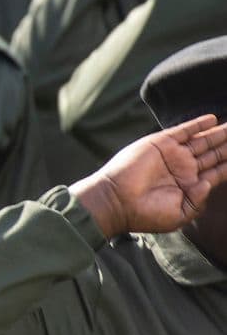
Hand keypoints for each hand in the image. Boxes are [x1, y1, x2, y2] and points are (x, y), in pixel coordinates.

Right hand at [71, 115, 226, 238]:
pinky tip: (213, 119)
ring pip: (202, 140)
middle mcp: (183, 169)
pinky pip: (184, 131)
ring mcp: (173, 155)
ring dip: (219, 133)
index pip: (217, 171)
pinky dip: (198, 124)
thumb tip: (209, 182)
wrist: (117, 201)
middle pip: (213, 153)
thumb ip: (199, 201)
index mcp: (189, 186)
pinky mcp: (161, 143)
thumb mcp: (180, 215)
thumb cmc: (146, 214)